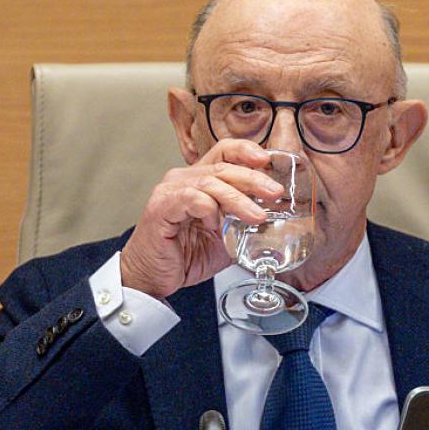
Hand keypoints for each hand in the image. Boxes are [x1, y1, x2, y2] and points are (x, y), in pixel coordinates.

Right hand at [119, 140, 283, 299]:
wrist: (153, 278)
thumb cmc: (183, 256)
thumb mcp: (225, 238)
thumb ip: (244, 225)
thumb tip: (275, 222)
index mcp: (199, 180)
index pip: (224, 152)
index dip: (246, 151)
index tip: (267, 160)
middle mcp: (183, 179)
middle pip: (223, 166)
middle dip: (253, 178)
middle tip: (275, 193)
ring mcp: (170, 191)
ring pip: (210, 182)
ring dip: (238, 199)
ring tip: (257, 216)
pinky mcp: (161, 207)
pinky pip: (191, 198)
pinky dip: (209, 210)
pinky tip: (215, 226)